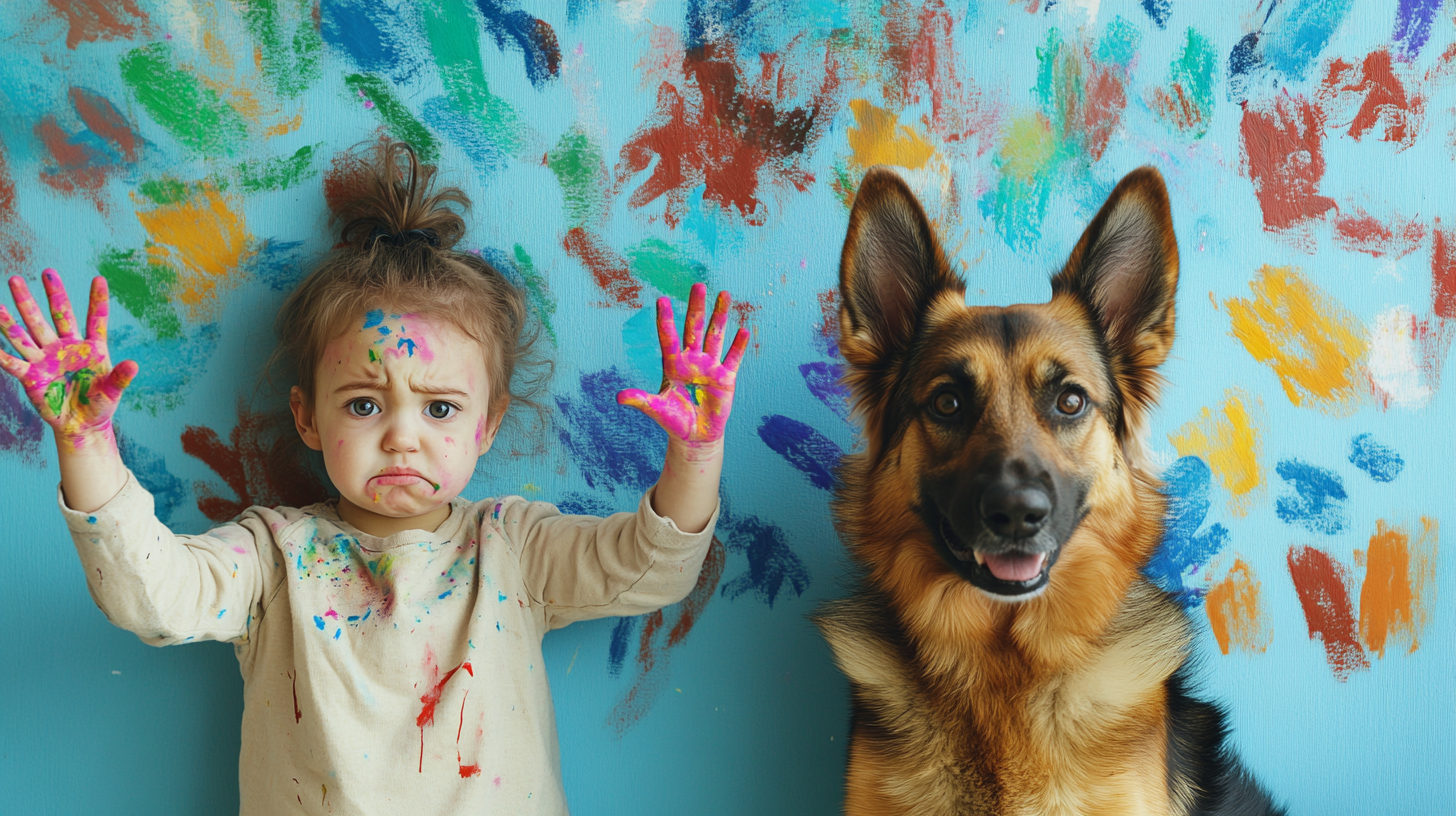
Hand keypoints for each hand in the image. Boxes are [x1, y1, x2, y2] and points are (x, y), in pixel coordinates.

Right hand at [0, 269, 136, 450]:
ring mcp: (47, 360)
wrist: (81, 425)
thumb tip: (133, 364)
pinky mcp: (32, 377)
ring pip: (30, 333)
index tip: (100, 278)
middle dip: (50, 294)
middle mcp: (67, 348)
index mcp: (91, 348)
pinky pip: (14, 363)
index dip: (97, 300)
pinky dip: (2, 355)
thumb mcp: (113, 391)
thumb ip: (120, 377)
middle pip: (57, 316)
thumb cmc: (100, 404)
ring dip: (17, 316)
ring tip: (5, 298)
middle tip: (45, 271)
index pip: (96, 319)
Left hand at [617, 283, 748, 448]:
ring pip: (715, 336)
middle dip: (697, 307)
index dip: (666, 320)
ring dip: (720, 316)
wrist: (695, 436)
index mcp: (673, 365)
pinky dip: (738, 346)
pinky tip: (744, 331)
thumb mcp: (657, 410)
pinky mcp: (726, 378)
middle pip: (694, 328)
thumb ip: (641, 401)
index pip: (669, 337)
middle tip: (698, 285)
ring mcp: (710, 367)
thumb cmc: (674, 421)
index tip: (662, 300)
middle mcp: (692, 360)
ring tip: (725, 295)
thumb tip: (619, 397)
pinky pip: (733, 358)